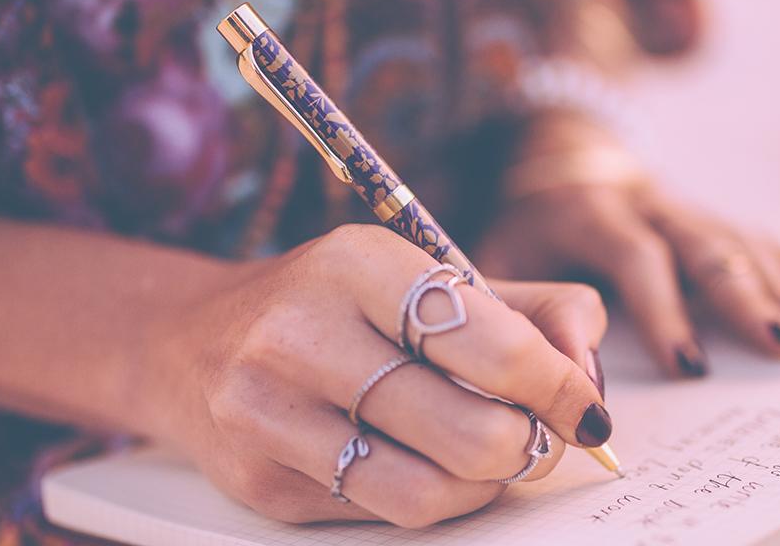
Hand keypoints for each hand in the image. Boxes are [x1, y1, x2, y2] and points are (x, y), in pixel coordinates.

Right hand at [133, 225, 609, 527]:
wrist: (189, 343)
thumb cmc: (338, 309)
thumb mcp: (423, 279)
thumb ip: (530, 311)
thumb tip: (590, 378)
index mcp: (356, 264)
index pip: (490, 345)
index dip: (560, 389)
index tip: (588, 411)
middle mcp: (301, 334)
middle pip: (470, 432)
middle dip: (528, 447)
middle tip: (537, 439)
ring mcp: (270, 414)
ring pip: (430, 492)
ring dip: (483, 486)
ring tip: (486, 459)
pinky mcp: (260, 482)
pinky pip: (381, 515)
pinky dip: (429, 499)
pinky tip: (421, 464)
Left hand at [480, 183, 779, 377]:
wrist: (548, 162)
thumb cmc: (522, 230)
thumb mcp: (498, 260)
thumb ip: (524, 312)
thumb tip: (562, 379)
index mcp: (590, 213)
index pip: (636, 256)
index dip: (664, 311)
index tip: (691, 367)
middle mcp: (644, 202)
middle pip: (702, 244)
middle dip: (744, 296)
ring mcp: (678, 203)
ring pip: (733, 238)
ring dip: (774, 283)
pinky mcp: (699, 210)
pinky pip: (749, 231)